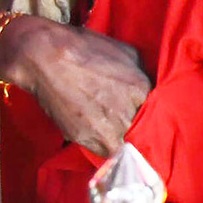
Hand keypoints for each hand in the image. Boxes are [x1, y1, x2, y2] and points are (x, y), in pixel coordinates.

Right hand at [0, 16, 150, 157]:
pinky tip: (98, 136)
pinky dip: (105, 149)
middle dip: (132, 123)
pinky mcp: (90, 138)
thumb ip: (140, 74)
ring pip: (125, 142)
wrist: (48, 58)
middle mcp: (131, 109)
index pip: (154, 109)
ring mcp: (111, 126)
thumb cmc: (86, 49)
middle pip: (140, 126)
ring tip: (108, 127)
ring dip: (119, 137)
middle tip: (119, 117)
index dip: (143, 110)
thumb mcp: (127, 54)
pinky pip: (108, 153)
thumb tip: (146, 87)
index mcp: (142, 87)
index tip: (136, 110)